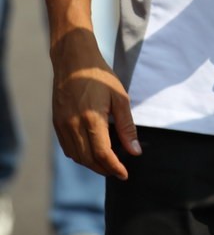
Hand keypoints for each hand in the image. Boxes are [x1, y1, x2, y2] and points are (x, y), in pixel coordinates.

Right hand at [50, 28, 140, 178]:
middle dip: (104, 169)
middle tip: (118, 169)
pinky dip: (80, 155)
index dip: (115, 168)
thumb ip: (126, 126)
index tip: (125, 174)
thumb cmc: (100, 76)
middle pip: (89, 160)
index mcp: (92, 119)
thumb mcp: (120, 98)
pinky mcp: (57, 123)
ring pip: (77, 157)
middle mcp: (74, 126)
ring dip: (92, 164)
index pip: (103, 155)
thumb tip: (135, 151)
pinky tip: (91, 151)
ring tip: (107, 162)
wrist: (74, 60)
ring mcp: (62, 126)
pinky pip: (68, 148)